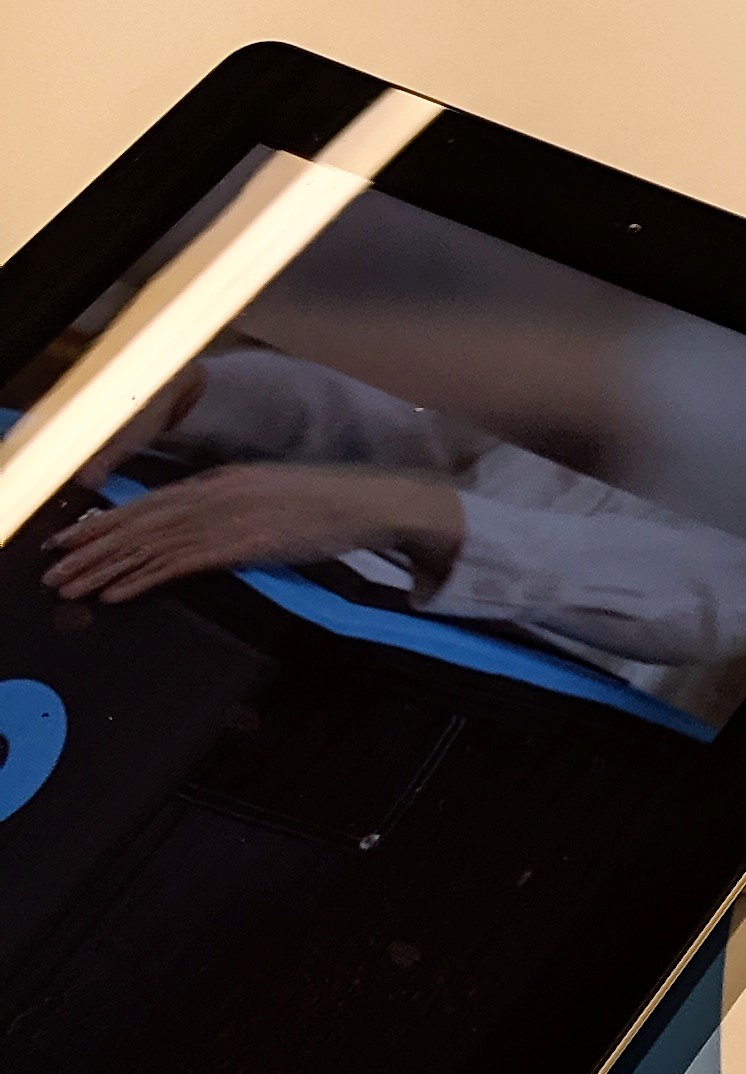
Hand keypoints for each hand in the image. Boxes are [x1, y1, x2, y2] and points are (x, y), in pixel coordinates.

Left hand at [42, 463, 465, 604]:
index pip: (148, 502)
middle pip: (138, 522)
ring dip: (103, 567)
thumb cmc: (325, 503)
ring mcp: (226, 518)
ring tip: (67, 587)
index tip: (69, 538)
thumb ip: (230, 506)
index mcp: (219, 480)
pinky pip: (178, 564)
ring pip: (149, 545)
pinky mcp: (240, 545)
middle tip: (50, 567)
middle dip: (90, 546)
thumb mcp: (269, 496)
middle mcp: (214, 494)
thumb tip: (198, 528)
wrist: (368, 501)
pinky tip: (113, 593)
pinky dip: (141, 578)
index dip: (105, 521)